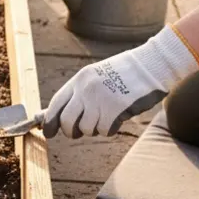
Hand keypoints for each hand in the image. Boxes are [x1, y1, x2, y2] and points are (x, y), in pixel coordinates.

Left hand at [44, 26, 198, 137]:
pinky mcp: (115, 109)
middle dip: (70, 132)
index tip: (47, 132)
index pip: (55, 104)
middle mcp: (86, 89)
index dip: (49, 121)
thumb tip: (61, 115)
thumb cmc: (124, 74)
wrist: (151, 65)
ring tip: (104, 119)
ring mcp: (100, 99)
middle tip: (77, 133)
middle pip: (66, 121)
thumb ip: (79, 93)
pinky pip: (104, 130)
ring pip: (86, 129)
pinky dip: (109, 129)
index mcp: (79, 80)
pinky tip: (117, 120)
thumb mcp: (96, 77)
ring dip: (94, 130)